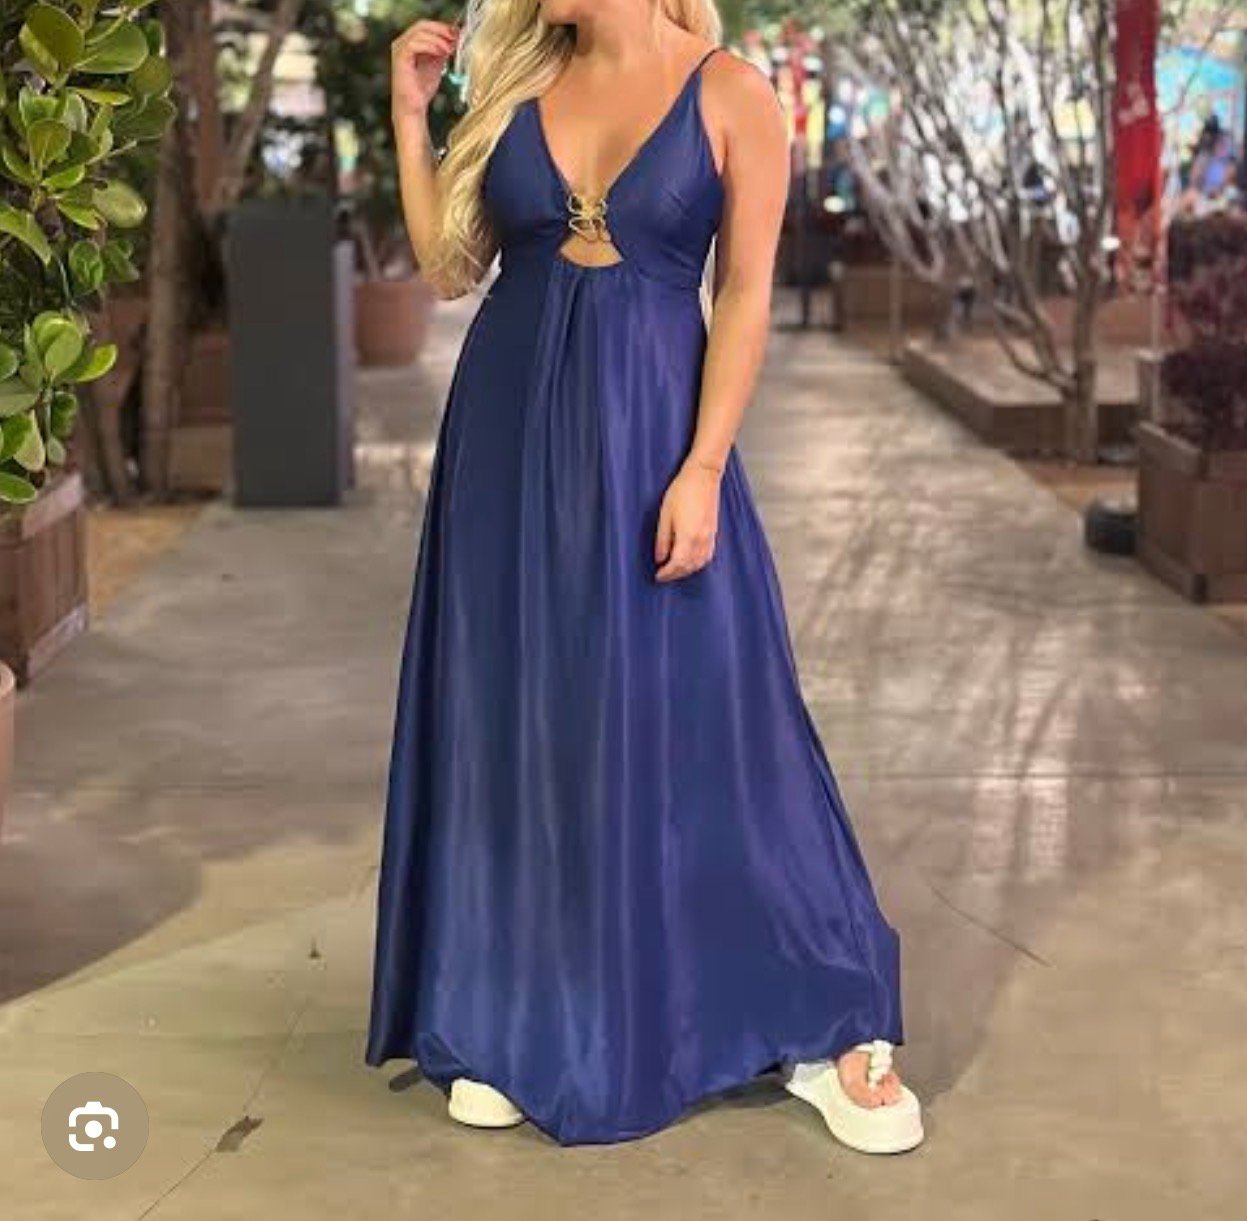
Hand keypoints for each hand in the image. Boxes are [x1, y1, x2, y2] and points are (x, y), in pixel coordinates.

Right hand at [391, 20, 457, 122]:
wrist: (413, 108)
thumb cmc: (422, 88)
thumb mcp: (437, 64)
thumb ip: (442, 50)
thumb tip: (455, 37)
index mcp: (409, 42)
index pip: (425, 26)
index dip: (442, 27)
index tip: (458, 33)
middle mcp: (401, 42)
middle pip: (422, 25)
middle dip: (441, 30)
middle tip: (455, 37)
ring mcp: (399, 49)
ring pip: (419, 32)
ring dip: (438, 38)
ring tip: (450, 48)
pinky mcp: (400, 57)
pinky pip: (415, 44)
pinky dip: (430, 45)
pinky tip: (441, 53)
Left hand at [654, 458, 723, 582]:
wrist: (703, 476)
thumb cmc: (682, 491)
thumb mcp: (665, 515)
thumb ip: (662, 539)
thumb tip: (659, 558)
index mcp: (687, 537)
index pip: (677, 564)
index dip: (667, 573)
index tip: (658, 576)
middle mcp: (701, 540)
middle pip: (689, 567)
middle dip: (676, 574)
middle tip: (663, 576)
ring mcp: (710, 536)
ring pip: (700, 564)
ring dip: (687, 570)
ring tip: (675, 570)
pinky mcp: (714, 532)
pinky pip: (707, 556)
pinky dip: (698, 563)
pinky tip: (690, 561)